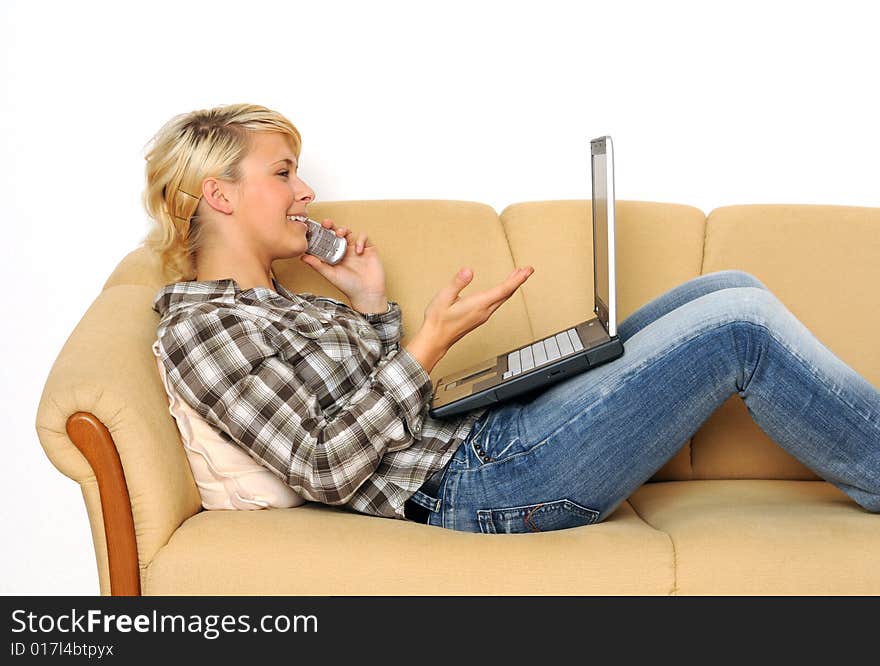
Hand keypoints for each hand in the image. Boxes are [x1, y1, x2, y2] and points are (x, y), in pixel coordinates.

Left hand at [299, 218, 386, 307]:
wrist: (367, 294)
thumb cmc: (349, 287)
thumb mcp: (330, 275)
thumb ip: (317, 265)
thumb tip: (302, 257)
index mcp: (335, 255)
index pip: (326, 240)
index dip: (321, 233)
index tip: (314, 229)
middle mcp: (345, 250)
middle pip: (337, 232)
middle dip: (331, 225)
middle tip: (326, 224)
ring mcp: (356, 249)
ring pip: (350, 232)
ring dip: (344, 230)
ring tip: (340, 234)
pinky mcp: (368, 249)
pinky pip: (364, 237)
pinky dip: (360, 240)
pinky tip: (358, 250)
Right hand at [407, 265, 534, 371]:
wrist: (435, 339)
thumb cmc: (438, 321)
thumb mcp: (444, 297)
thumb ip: (457, 283)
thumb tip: (468, 271)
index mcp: (478, 304)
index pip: (503, 290)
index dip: (517, 279)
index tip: (527, 271)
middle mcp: (484, 311)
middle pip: (506, 294)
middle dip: (518, 280)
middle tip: (527, 270)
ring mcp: (483, 316)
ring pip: (503, 299)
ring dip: (511, 287)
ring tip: (517, 276)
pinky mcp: (479, 318)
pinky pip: (497, 303)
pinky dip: (503, 293)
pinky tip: (501, 290)